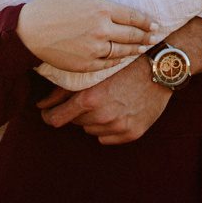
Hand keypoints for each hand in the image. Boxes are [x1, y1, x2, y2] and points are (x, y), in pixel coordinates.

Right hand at [16, 0, 154, 72]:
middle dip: (147, 36)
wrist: (28, 30)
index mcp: (101, 8)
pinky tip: (122, 58)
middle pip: (132, 35)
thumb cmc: (50, 3)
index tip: (156, 24)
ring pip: (122, 51)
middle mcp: (101, 30)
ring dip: (136, 50)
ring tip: (143, 48)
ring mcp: (94, 49)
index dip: (147, 21)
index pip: (133, 16)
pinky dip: (117, 61)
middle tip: (156, 37)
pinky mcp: (85, 64)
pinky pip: (108, 64)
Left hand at [36, 60, 172, 144]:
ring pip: (91, 129)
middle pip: (75, 122)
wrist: (160, 69)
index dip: (49, 116)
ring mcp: (117, 127)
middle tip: (91, 96)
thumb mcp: (93, 72)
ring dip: (94, 119)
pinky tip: (118, 111)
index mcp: (89, 100)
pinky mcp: (131, 133)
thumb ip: (63, 90)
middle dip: (77, 111)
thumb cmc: (126, 64)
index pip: (56, 119)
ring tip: (108, 101)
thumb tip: (41, 105)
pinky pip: (107, 138)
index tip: (48, 113)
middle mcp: (102, 116)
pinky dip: (108, 128)